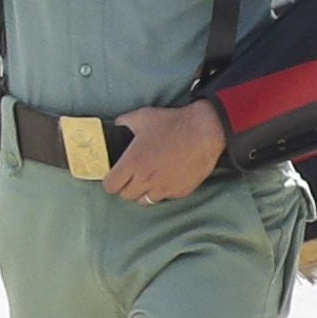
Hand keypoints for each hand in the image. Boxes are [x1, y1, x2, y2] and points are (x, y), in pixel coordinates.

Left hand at [107, 100, 227, 206]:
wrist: (206, 131)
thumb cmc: (173, 123)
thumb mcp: (142, 116)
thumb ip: (124, 121)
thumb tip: (117, 123)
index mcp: (133, 163)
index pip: (111, 186)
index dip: (110, 181)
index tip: (114, 176)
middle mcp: (147, 179)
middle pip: (126, 196)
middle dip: (125, 187)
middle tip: (131, 177)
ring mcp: (165, 187)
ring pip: (145, 201)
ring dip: (143, 192)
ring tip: (147, 180)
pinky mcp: (181, 191)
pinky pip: (165, 197)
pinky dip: (162, 191)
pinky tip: (166, 178)